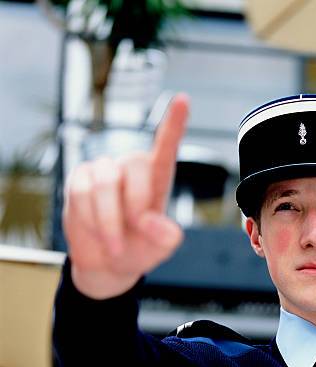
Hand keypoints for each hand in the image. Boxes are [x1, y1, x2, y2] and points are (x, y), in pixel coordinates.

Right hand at [63, 93, 189, 298]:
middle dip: (136, 204)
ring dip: (110, 220)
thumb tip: (153, 222)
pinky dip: (91, 219)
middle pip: (135, 164)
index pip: (166, 147)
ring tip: (115, 241)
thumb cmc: (139, 249)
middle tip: (136, 230)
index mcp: (157, 180)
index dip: (174, 123)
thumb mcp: (161, 248)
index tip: (183, 99)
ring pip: (105, 182)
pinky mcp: (79, 180)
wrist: (107, 264)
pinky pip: (80, 193)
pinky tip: (96, 230)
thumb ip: (166, 237)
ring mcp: (103, 172)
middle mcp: (131, 170)